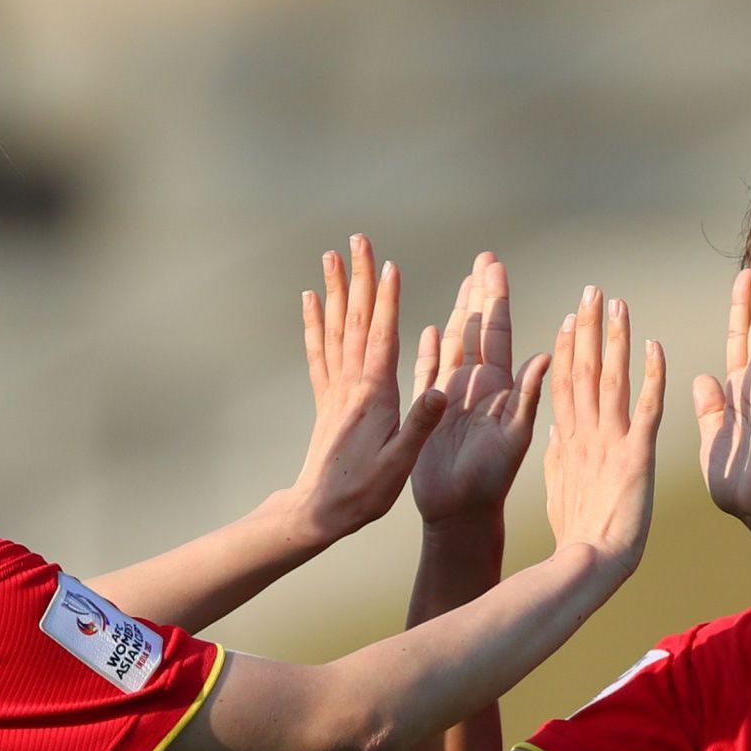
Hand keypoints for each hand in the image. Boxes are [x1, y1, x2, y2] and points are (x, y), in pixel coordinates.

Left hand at [290, 234, 448, 541]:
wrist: (319, 511)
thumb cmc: (364, 491)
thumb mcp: (400, 463)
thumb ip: (420, 426)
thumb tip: (439, 390)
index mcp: (374, 395)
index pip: (382, 337)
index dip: (386, 300)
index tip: (389, 265)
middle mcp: (350, 384)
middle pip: (356, 320)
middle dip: (359, 277)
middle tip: (357, 240)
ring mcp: (334, 389)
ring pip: (335, 328)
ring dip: (335, 290)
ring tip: (331, 256)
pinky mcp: (324, 399)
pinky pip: (318, 351)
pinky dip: (315, 322)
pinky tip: (311, 300)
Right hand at [410, 253, 550, 527]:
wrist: (460, 512)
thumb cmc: (491, 481)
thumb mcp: (514, 438)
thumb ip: (526, 397)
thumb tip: (545, 355)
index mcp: (497, 387)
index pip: (496, 332)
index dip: (495, 298)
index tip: (495, 265)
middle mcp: (476, 386)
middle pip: (476, 329)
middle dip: (480, 294)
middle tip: (484, 258)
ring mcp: (452, 396)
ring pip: (454, 344)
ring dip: (458, 313)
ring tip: (463, 282)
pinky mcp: (429, 411)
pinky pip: (426, 372)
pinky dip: (426, 350)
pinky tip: (426, 328)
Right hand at [543, 286, 664, 576]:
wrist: (591, 564)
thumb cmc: (578, 538)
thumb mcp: (561, 489)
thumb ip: (559, 455)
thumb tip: (555, 430)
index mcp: (568, 443)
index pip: (565, 385)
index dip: (567, 349)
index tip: (569, 319)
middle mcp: (585, 435)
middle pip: (584, 370)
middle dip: (587, 328)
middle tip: (592, 291)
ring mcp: (610, 443)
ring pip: (611, 379)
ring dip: (614, 339)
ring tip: (617, 303)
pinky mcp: (636, 455)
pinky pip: (647, 407)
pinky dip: (651, 376)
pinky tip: (655, 347)